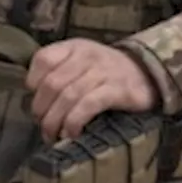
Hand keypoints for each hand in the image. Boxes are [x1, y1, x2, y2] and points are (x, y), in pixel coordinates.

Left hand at [25, 39, 158, 142]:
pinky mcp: (118, 90)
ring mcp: (103, 72)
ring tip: (53, 135)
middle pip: (52, 83)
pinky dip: (74, 121)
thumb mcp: (83, 61)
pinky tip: (72, 133)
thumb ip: (60, 72)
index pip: (43, 59)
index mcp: (75, 47)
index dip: (33, 82)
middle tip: (43, 126)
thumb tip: (35, 99)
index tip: (37, 101)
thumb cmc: (108, 71)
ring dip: (55, 121)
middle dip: (42, 109)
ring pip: (67, 96)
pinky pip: (88, 105)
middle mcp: (87, 56)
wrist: (148, 72)